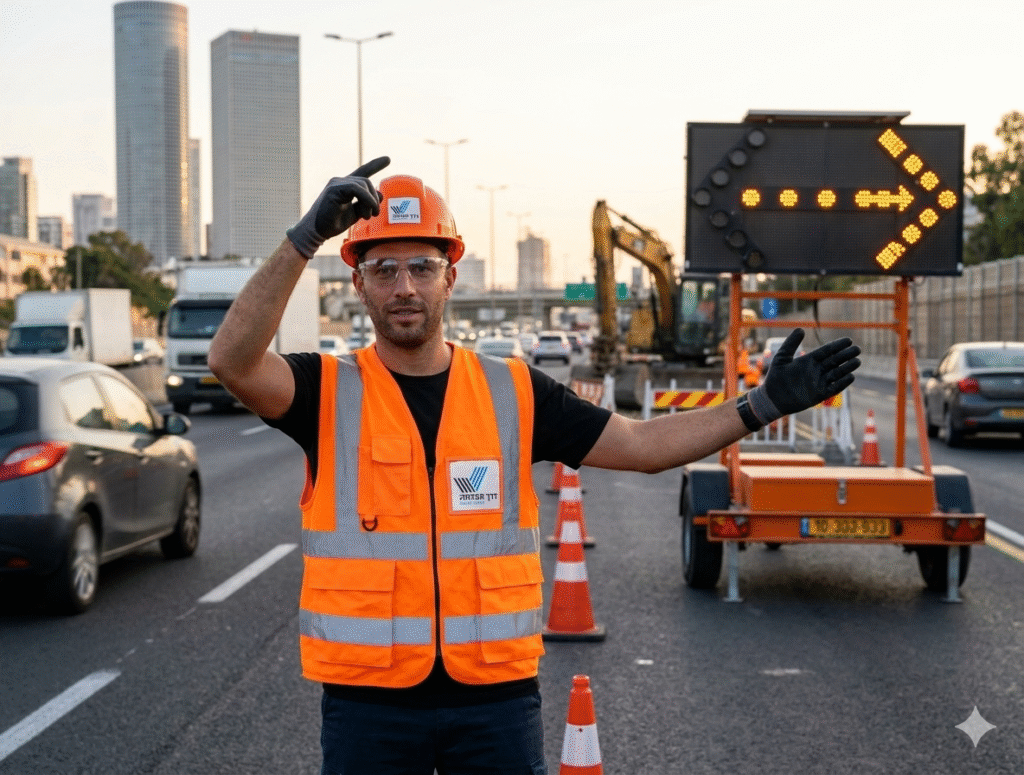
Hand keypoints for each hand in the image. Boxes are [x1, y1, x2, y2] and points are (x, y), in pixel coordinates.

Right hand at [286, 156, 390, 257]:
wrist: (317, 231)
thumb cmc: (333, 222)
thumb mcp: (355, 213)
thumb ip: (367, 204)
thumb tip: (381, 194)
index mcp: (345, 186)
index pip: (362, 172)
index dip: (375, 165)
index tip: (388, 159)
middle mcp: (340, 181)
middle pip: (366, 181)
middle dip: (374, 198)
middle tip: (374, 214)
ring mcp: (336, 183)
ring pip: (363, 184)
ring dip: (371, 202)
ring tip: (368, 216)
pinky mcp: (334, 189)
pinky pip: (357, 189)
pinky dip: (366, 199)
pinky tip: (368, 210)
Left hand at [746, 328, 860, 424]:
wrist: (772, 398)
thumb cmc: (775, 378)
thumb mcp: (781, 358)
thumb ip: (790, 344)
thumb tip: (801, 329)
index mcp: (809, 360)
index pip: (827, 351)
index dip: (837, 346)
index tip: (848, 340)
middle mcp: (816, 370)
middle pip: (835, 361)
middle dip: (846, 355)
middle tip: (857, 349)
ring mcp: (819, 382)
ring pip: (837, 373)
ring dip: (847, 367)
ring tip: (857, 361)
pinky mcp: (820, 394)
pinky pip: (834, 388)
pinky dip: (842, 383)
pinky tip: (851, 376)